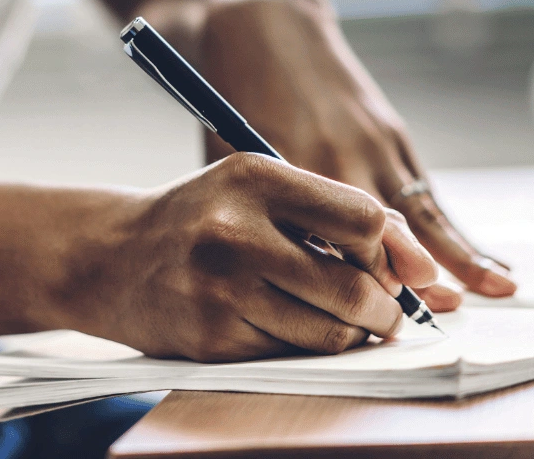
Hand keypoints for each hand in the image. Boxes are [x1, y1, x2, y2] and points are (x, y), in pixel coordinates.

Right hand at [68, 153, 439, 360]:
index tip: (389, 266)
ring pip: (330, 331)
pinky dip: (305, 348)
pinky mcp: (212, 338)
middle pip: (354, 286)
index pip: (360, 217)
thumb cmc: (201, 216)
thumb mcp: (257, 188)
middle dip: (383, 307)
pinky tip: (288, 325)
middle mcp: (235, 229)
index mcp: (254, 176)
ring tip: (339, 318)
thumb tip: (421, 266)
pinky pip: (293, 356)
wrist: (112, 255)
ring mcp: (221, 288)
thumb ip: (334, 213)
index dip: (389, 250)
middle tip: (380, 309)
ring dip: (350, 333)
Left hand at [197, 0, 515, 303]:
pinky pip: (424, 190)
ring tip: (491, 290)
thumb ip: (260, 211)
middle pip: (376, 232)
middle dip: (401, 280)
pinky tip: (482, 257)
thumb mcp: (229, 155)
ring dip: (452, 254)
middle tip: (427, 321)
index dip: (343, 287)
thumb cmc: (233, 98)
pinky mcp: (389, 132)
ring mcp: (369, 142)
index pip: (320, 244)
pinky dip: (452, 228)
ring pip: (414, 210)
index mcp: (288, 167)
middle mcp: (335, 156)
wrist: (263, 24)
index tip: (359, 324)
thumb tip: (285, 277)